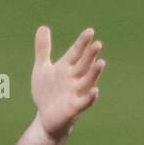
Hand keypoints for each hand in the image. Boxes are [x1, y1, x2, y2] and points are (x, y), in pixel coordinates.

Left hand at [31, 26, 104, 142]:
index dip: (82, 43)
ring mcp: (76, 93)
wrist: (46, 118)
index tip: (90, 31)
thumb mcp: (42, 69)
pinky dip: (90, 97)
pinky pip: (84, 102)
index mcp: (67, 67)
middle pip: (84, 65)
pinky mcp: (74, 108)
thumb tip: (43, 27)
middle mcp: (74, 78)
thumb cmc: (47, 92)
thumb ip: (43, 50)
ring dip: (94, 73)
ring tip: (101, 63)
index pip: (76, 52)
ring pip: (87, 81)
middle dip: (90, 55)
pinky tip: (95, 91)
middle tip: (97, 44)